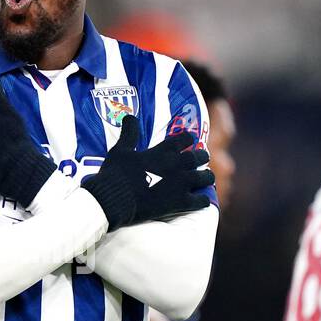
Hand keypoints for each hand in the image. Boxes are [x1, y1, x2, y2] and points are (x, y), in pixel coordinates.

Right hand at [81, 116, 214, 229]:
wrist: (113, 199)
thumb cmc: (115, 174)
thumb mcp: (120, 149)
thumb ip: (129, 133)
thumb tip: (129, 116)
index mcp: (164, 150)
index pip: (186, 138)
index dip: (188, 139)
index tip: (189, 142)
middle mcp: (177, 164)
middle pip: (200, 156)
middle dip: (201, 158)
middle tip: (199, 161)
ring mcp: (181, 184)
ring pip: (206, 177)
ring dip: (206, 177)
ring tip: (204, 179)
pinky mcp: (181, 203)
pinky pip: (202, 201)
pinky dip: (202, 200)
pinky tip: (200, 200)